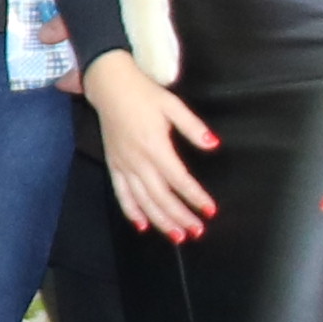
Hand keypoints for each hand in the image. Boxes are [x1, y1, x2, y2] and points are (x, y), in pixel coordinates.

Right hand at [83, 54, 217, 240]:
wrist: (109, 86)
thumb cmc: (143, 94)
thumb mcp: (172, 105)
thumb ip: (193, 127)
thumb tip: (213, 145)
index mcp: (155, 146)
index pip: (179, 179)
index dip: (195, 197)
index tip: (210, 210)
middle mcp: (138, 160)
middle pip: (162, 197)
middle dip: (181, 217)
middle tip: (198, 231)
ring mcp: (124, 165)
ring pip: (143, 201)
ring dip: (161, 221)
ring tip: (177, 236)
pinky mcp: (114, 165)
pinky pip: (122, 194)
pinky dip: (131, 211)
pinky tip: (142, 225)